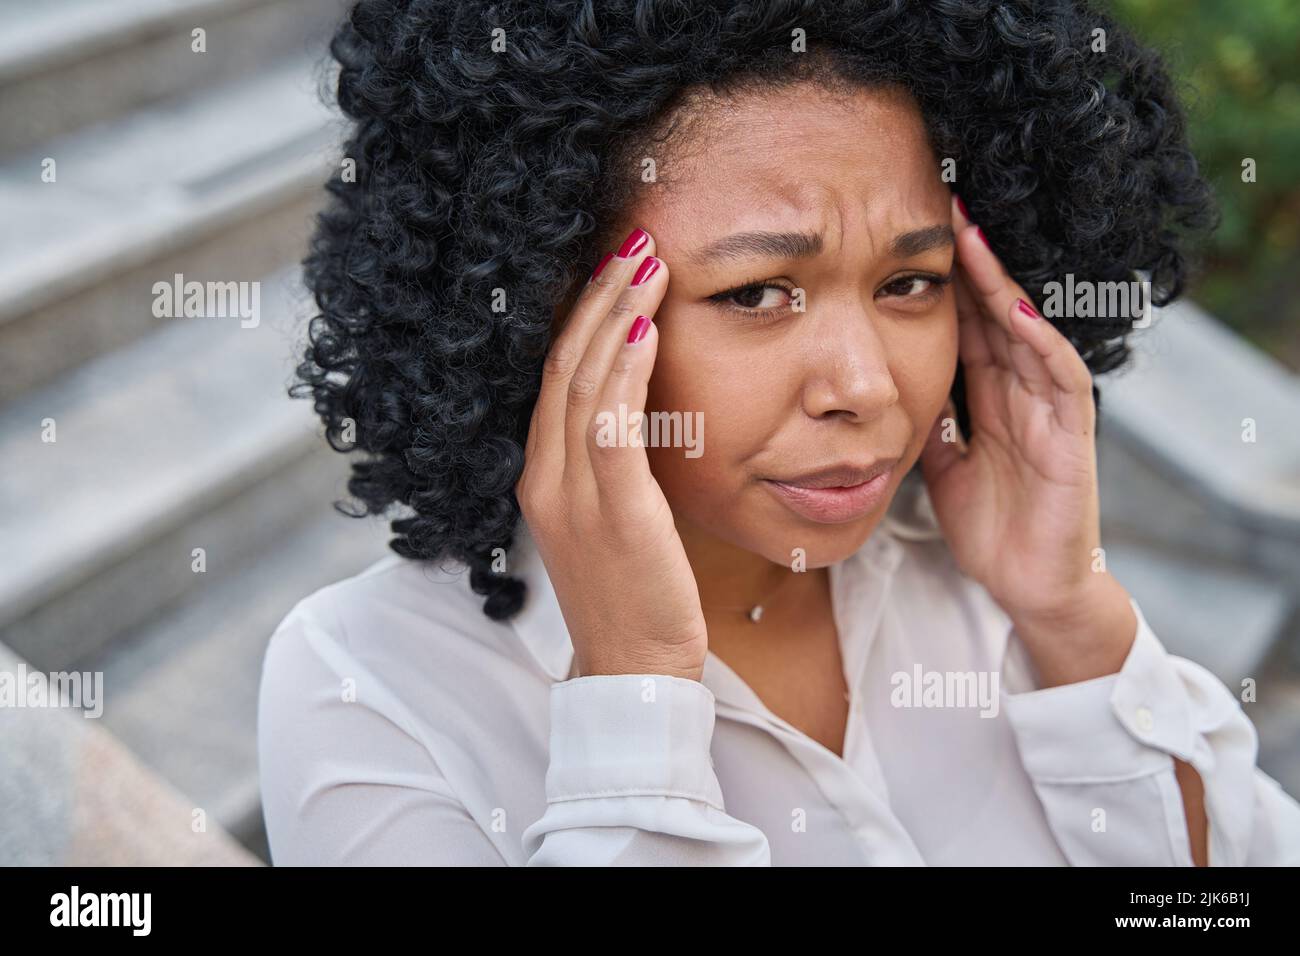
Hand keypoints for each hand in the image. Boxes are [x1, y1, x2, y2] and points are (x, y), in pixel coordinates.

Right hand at [516, 227, 707, 681]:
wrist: (631, 668)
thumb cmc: (630, 592)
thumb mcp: (609, 516)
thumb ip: (610, 462)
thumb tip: (637, 408)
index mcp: (541, 473)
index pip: (554, 375)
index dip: (580, 315)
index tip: (612, 266)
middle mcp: (544, 475)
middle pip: (562, 364)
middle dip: (596, 295)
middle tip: (633, 240)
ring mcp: (571, 493)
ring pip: (582, 382)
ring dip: (614, 314)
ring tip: (645, 261)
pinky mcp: (610, 511)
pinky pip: (609, 426)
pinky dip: (623, 371)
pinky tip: (644, 326)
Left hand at [918, 196, 1135, 684]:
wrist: (1030, 586)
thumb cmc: (990, 526)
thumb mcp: (940, 464)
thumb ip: (925, 420)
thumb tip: (885, 383)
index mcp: (989, 396)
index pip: (965, 324)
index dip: (940, 281)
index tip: (906, 236)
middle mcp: (1021, 392)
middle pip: (994, 312)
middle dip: (969, 261)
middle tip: (940, 205)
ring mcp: (1050, 411)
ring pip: (1027, 332)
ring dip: (1001, 284)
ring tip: (971, 236)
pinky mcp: (1073, 439)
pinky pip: (1061, 380)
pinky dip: (1042, 343)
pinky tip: (1019, 310)